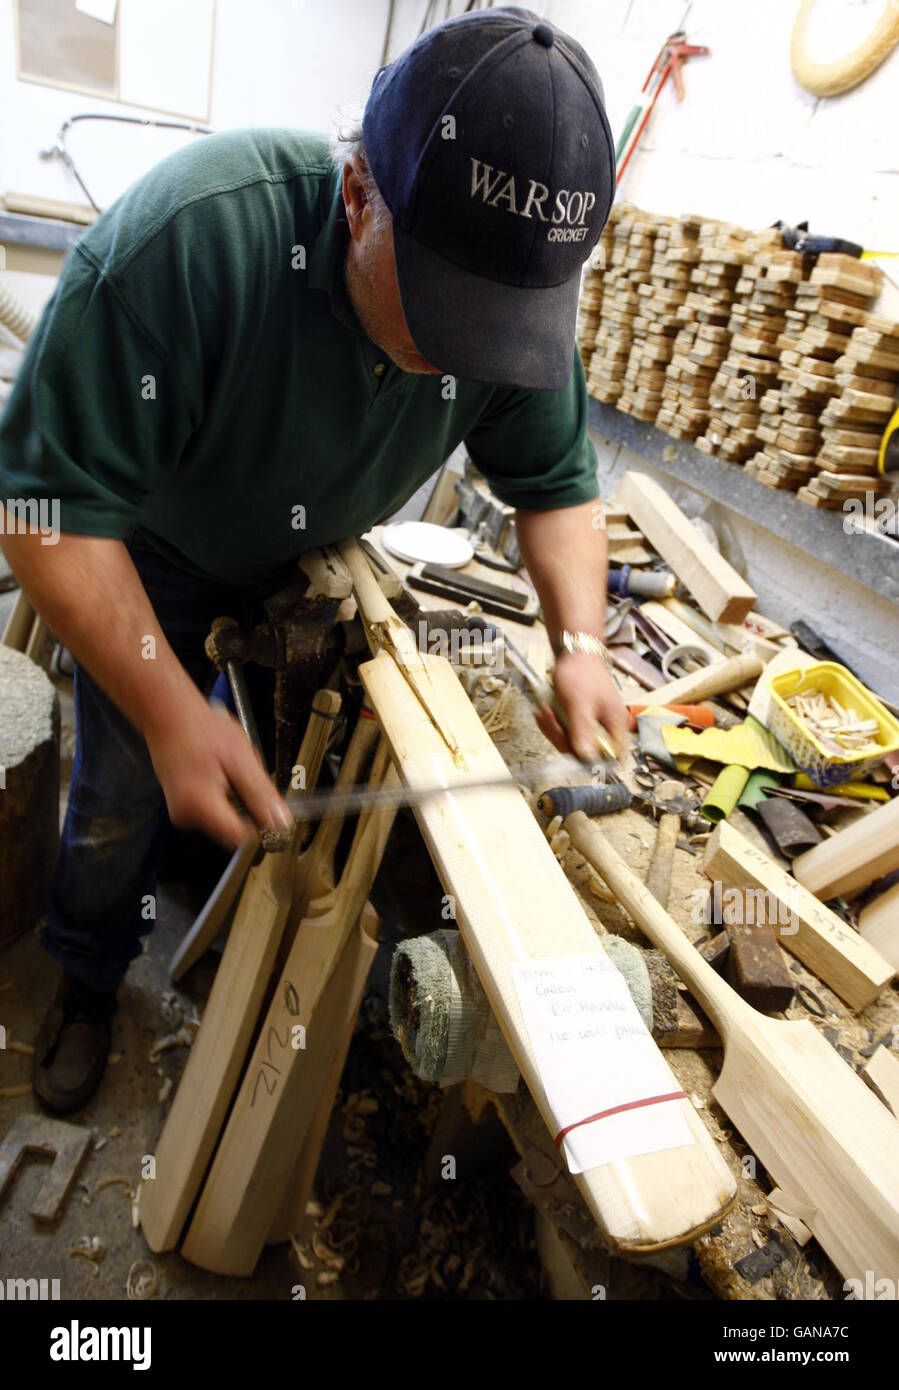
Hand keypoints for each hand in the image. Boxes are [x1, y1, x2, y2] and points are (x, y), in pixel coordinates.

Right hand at [145, 698, 291, 848]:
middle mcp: (187, 817)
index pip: (241, 837)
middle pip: (232, 830)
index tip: (267, 805)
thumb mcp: (241, 759)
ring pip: (223, 821)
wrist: (169, 715)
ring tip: (226, 769)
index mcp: (201, 807)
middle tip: (242, 776)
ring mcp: (182, 813)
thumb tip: (280, 821)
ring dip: (234, 801)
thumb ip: (261, 794)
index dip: (260, 824)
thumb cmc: (202, 730)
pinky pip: (211, 811)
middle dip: (246, 809)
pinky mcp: (181, 806)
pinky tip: (217, 772)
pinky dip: (221, 795)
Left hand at [535, 651, 630, 763]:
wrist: (575, 652)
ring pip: (573, 742)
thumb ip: (583, 731)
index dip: (595, 763)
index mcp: (616, 725)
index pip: (613, 757)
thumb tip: (587, 758)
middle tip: (549, 720)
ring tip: (544, 711)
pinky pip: (567, 731)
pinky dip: (554, 723)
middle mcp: (609, 727)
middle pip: (586, 752)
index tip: (571, 756)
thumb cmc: (581, 673)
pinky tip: (546, 710)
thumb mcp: (579, 703)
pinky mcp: (583, 719)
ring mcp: (595, 723)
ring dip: (554, 729)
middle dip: (562, 738)